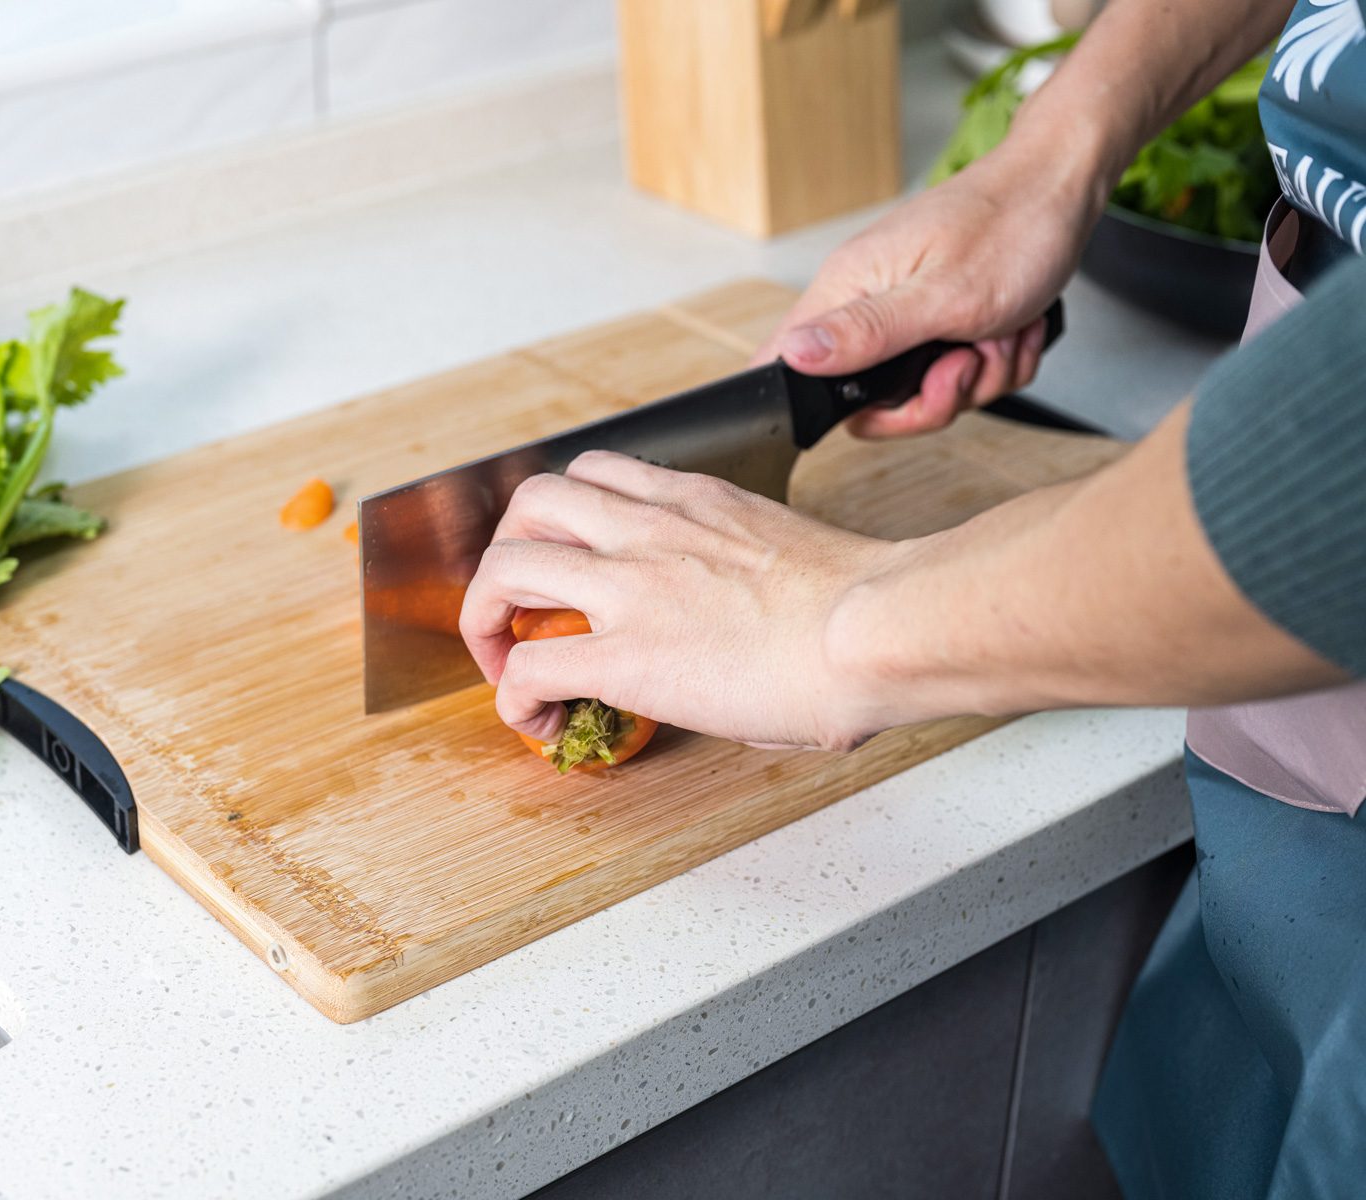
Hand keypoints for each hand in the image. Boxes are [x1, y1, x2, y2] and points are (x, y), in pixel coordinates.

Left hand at [458, 451, 902, 752]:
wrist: (882, 628)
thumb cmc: (867, 605)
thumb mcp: (788, 558)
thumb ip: (745, 577)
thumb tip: (751, 640)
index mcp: (694, 503)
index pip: (598, 474)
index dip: (563, 519)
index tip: (568, 561)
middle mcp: (649, 530)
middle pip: (530, 504)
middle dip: (505, 554)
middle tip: (516, 605)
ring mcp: (630, 588)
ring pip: (504, 568)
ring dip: (486, 616)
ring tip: (504, 660)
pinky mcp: (624, 655)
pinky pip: (529, 666)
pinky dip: (513, 695)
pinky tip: (537, 719)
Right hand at [757, 141, 1104, 437]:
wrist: (1063, 186)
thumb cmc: (1011, 225)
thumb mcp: (942, 295)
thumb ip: (865, 332)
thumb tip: (794, 354)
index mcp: (849, 286)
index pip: (790, 363)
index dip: (827, 404)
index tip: (890, 396)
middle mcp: (868, 300)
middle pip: (869, 399)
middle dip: (932, 399)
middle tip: (964, 364)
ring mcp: (905, 312)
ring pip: (922, 391)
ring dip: (977, 376)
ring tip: (999, 333)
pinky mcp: (940, 319)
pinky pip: (959, 374)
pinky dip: (996, 361)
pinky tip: (1011, 328)